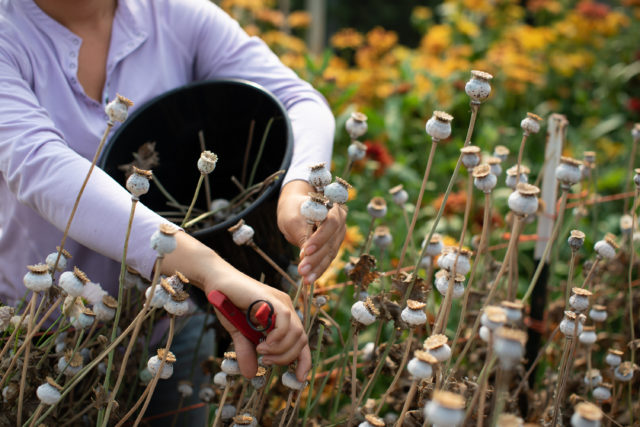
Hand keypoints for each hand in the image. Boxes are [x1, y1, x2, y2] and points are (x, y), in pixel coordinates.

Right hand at [162, 232, 310, 380]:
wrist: (216, 284)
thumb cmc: (229, 304)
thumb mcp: (239, 334)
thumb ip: (247, 351)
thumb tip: (250, 375)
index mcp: (283, 317)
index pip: (301, 341)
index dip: (304, 361)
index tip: (298, 379)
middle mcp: (286, 309)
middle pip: (302, 340)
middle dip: (286, 358)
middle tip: (266, 361)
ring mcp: (281, 302)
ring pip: (297, 333)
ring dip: (280, 350)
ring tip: (261, 351)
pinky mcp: (272, 298)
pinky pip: (286, 320)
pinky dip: (278, 337)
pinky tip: (263, 343)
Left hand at [277, 180, 346, 283]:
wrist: (296, 211)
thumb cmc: (294, 210)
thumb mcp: (292, 219)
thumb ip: (301, 233)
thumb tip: (305, 256)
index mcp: (332, 207)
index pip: (331, 223)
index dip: (320, 238)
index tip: (306, 250)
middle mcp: (340, 221)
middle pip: (331, 241)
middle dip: (316, 258)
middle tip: (302, 270)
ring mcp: (338, 235)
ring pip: (330, 253)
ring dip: (317, 267)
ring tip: (305, 278)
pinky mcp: (333, 246)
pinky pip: (327, 259)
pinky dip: (318, 270)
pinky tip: (309, 279)